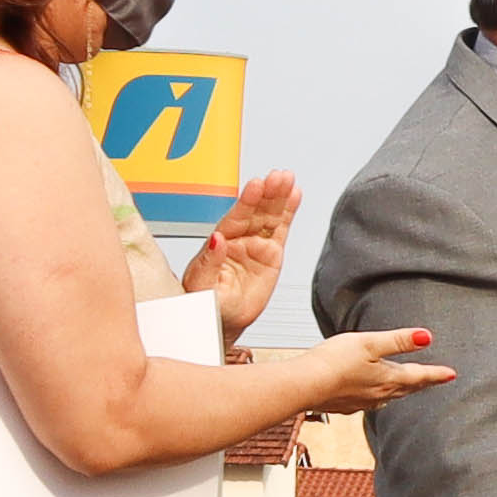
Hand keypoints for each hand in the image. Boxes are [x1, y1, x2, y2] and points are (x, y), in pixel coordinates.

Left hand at [178, 171, 298, 341]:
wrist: (221, 320)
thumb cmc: (206, 303)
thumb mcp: (201, 286)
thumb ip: (209, 261)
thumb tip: (216, 239)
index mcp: (218, 244)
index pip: (235, 218)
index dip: (247, 201)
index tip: (256, 185)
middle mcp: (237, 239)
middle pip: (255, 211)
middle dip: (267, 192)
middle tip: (278, 177)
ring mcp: (255, 244)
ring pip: (269, 216)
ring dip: (279, 196)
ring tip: (288, 179)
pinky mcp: (271, 254)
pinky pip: (281, 229)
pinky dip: (288, 211)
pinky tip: (294, 195)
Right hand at [291, 326, 452, 415]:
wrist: (304, 386)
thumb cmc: (334, 362)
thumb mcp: (370, 344)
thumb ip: (398, 340)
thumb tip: (427, 336)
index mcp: (388, 379)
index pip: (419, 376)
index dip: (437, 374)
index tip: (452, 374)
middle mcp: (379, 394)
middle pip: (407, 388)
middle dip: (422, 383)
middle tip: (435, 380)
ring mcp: (361, 402)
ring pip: (389, 396)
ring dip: (402, 391)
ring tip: (407, 387)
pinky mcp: (345, 406)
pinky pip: (369, 402)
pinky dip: (378, 396)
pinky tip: (372, 396)